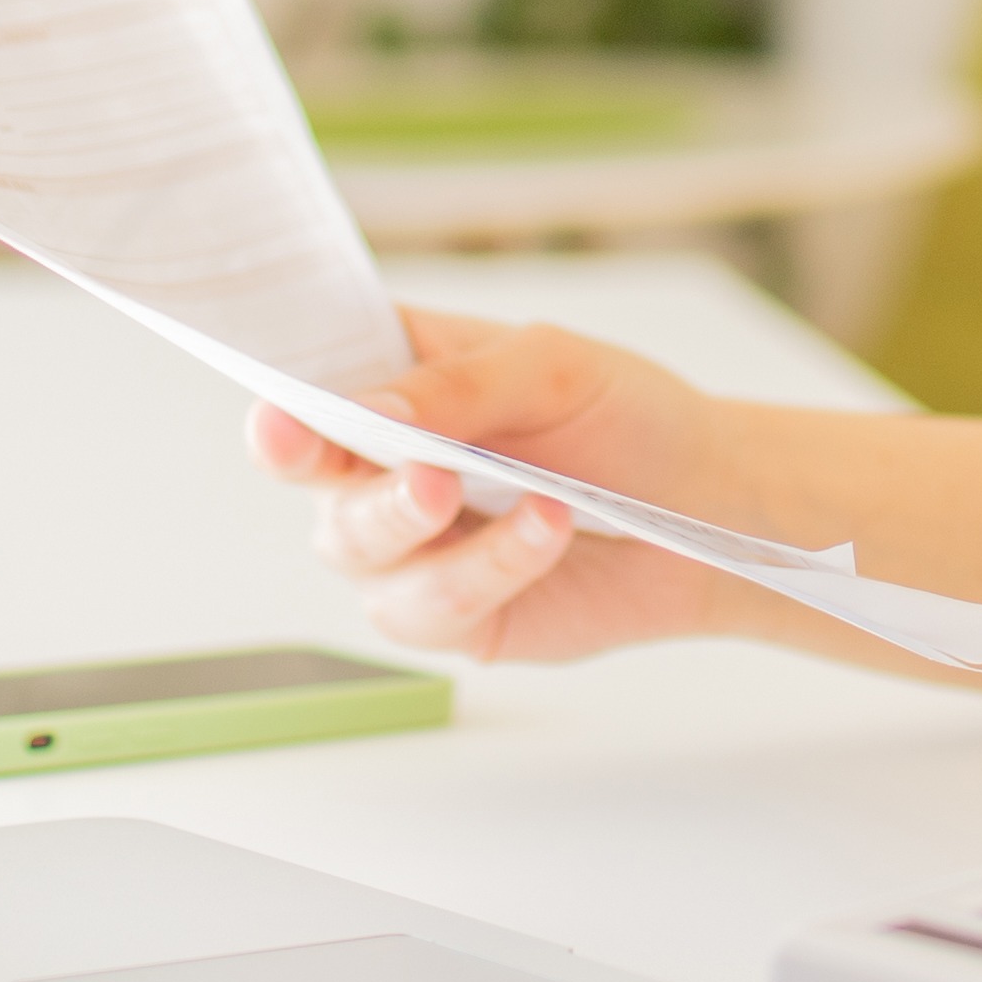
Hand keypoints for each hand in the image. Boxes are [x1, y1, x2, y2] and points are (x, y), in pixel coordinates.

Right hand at [243, 308, 744, 662]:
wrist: (707, 503)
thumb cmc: (625, 417)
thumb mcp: (550, 367)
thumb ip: (456, 386)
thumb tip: (366, 410)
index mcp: (393, 380)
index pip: (305, 381)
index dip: (278, 398)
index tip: (274, 414)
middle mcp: (382, 464)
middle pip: (312, 474)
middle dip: (331, 471)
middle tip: (410, 470)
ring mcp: (410, 546)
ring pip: (354, 549)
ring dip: (410, 522)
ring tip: (486, 493)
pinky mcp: (452, 613)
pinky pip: (431, 606)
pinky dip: (489, 566)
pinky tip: (546, 528)